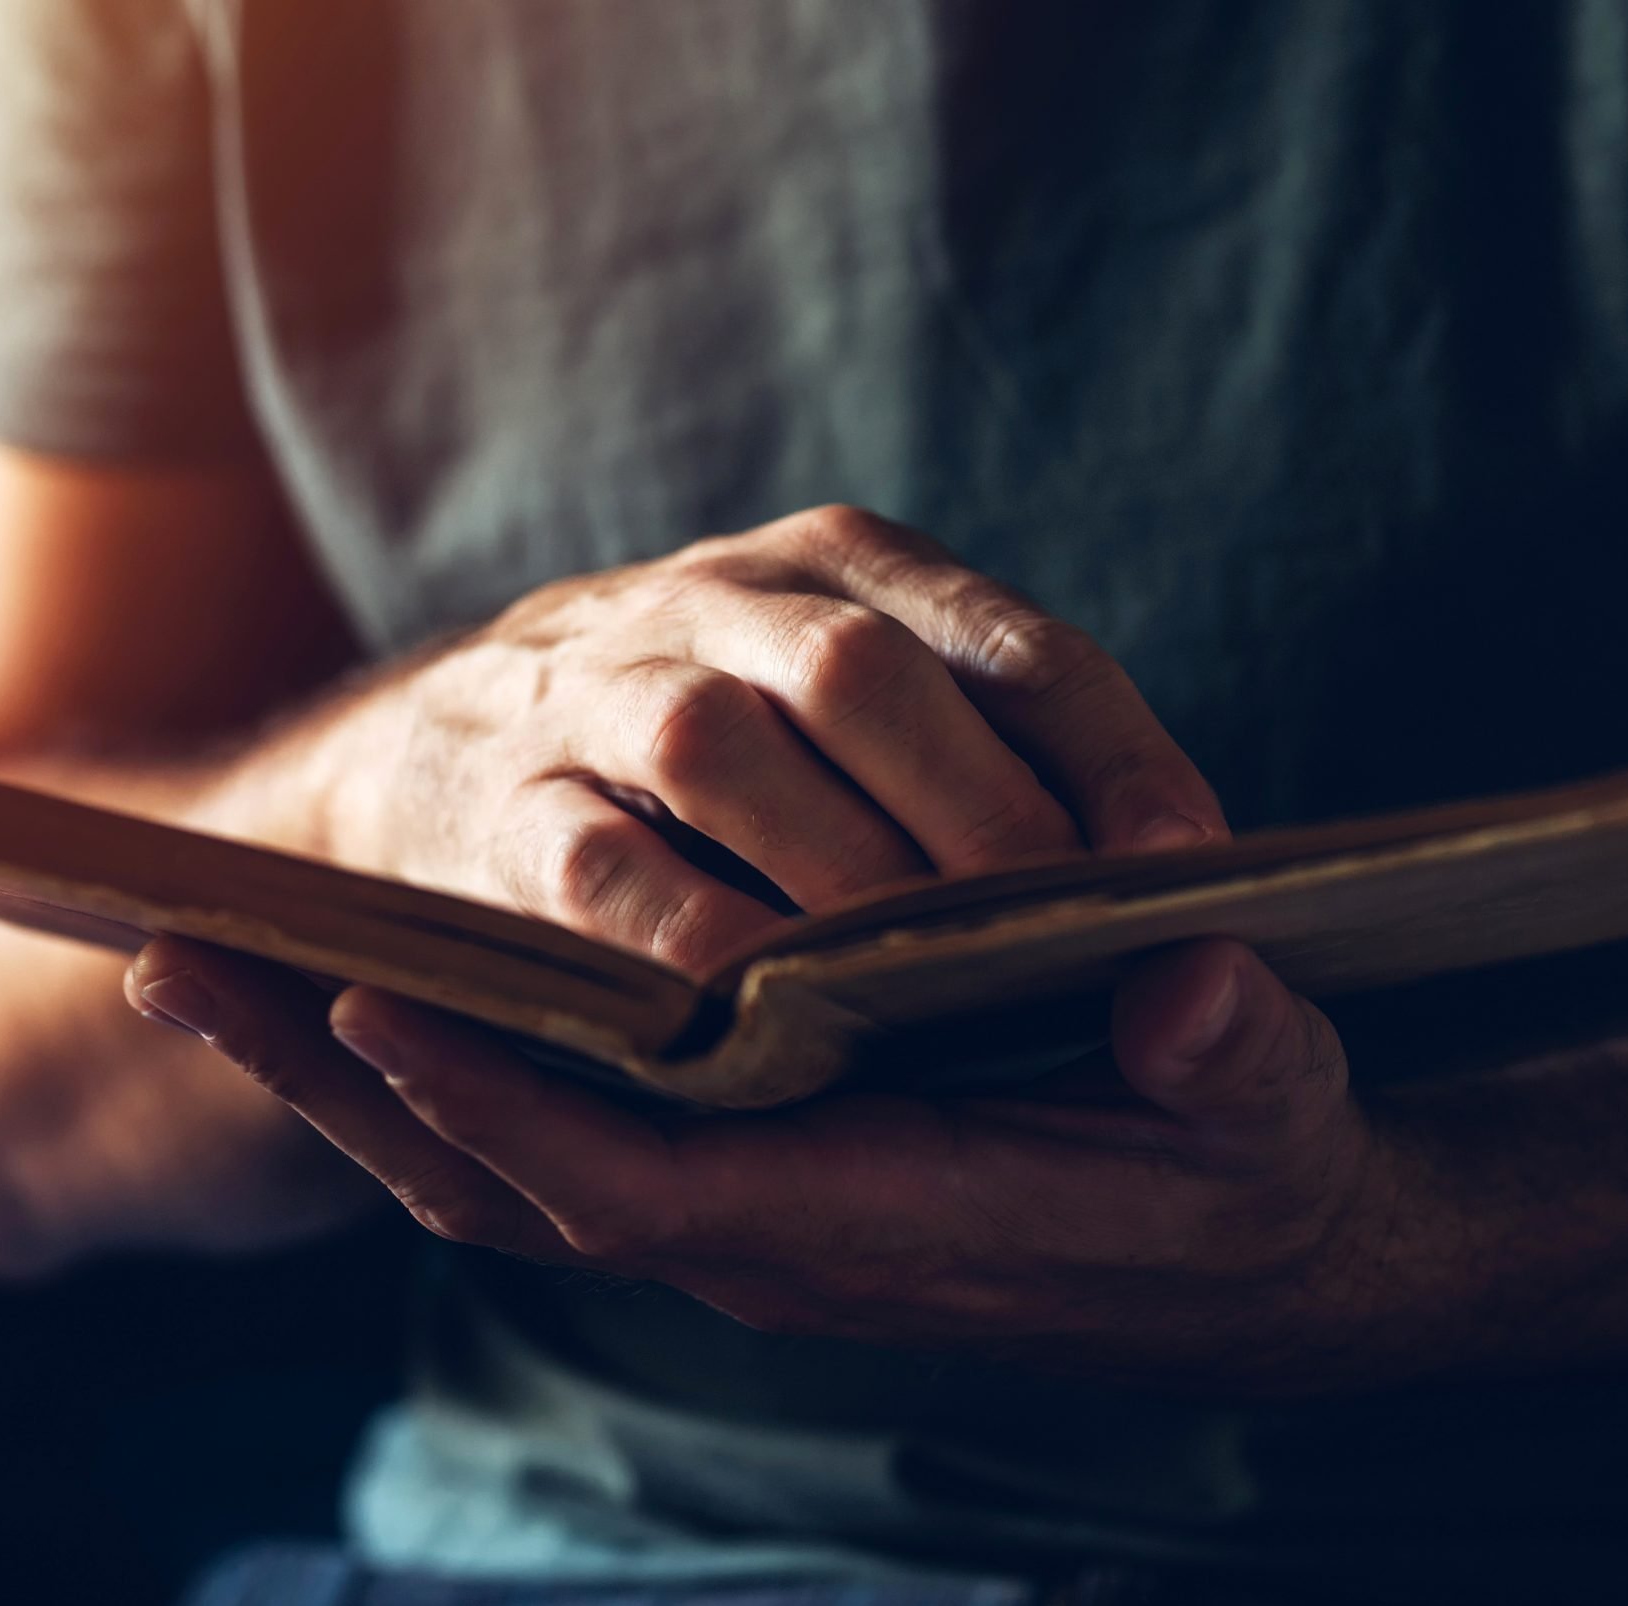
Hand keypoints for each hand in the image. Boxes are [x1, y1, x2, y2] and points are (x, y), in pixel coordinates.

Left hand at [127, 931, 1466, 1394]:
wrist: (1243, 1253)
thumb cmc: (1247, 1171)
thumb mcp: (1270, 1111)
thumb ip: (1230, 1061)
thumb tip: (1188, 997)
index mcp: (874, 1223)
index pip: (645, 1188)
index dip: (508, 1106)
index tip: (372, 1001)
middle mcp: (769, 1235)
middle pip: (508, 1180)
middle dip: (343, 1083)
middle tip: (178, 962)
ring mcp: (737, 1209)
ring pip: (499, 1166)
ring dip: (346, 1076)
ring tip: (204, 964)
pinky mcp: (738, 1171)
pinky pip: (545, 1138)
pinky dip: (433, 1077)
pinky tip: (351, 992)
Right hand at [311, 505, 1225, 973]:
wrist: (435, 744)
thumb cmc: (719, 746)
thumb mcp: (851, 691)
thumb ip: (998, 753)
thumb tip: (1176, 876)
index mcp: (842, 560)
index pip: (1006, 640)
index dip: (1109, 748)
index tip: (1192, 857)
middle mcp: (717, 599)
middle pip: (858, 672)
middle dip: (976, 810)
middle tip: (1059, 935)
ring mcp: (592, 692)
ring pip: (716, 745)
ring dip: (831, 869)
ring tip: (925, 982)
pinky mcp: (497, 806)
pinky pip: (594, 870)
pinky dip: (686, 941)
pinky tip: (765, 1022)